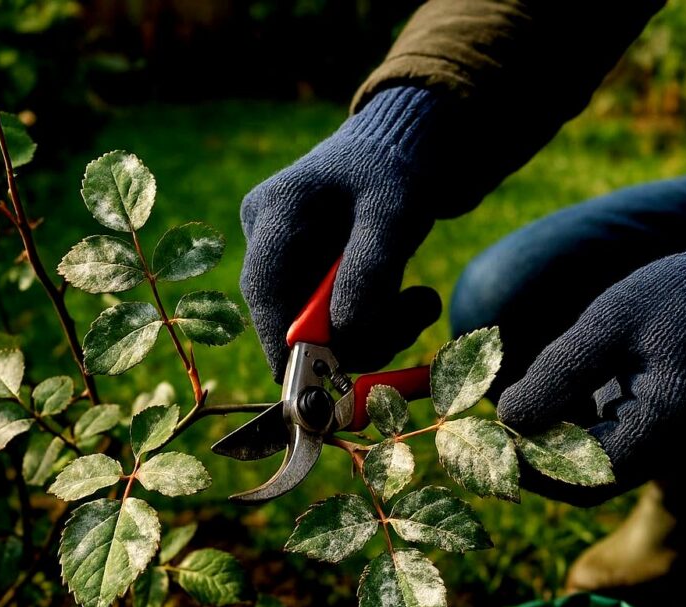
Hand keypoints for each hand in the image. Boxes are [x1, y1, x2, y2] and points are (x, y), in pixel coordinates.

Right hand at [240, 86, 443, 375]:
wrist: (406, 148)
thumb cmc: (397, 169)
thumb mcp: (395, 212)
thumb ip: (370, 269)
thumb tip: (345, 335)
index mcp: (276, 208)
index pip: (263, 287)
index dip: (283, 340)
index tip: (315, 379)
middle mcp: (271, 235)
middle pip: (292, 315)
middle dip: (353, 336)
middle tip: (413, 320)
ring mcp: (290, 258)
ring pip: (321, 325)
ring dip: (378, 330)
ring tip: (422, 302)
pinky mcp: (315, 276)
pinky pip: (339, 318)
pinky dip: (379, 321)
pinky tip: (412, 298)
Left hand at [497, 225, 685, 502]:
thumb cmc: (681, 296)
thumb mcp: (610, 323)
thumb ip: (559, 373)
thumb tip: (505, 419)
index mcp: (658, 427)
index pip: (582, 479)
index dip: (529, 466)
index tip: (492, 432)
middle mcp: (659, 447)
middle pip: (581, 480)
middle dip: (532, 456)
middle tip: (492, 419)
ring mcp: (652, 439)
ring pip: (585, 463)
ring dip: (546, 439)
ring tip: (518, 396)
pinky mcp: (645, 423)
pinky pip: (597, 441)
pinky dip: (566, 422)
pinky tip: (555, 388)